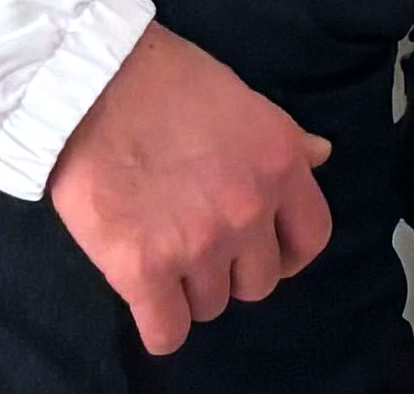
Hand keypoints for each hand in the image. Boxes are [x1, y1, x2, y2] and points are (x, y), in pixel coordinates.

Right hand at [45, 24, 333, 356]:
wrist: (92, 84)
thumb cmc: (167, 81)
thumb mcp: (246, 100)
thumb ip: (286, 140)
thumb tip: (321, 155)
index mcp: (281, 166)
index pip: (311, 239)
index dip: (288, 252)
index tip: (265, 250)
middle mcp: (249, 211)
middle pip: (259, 282)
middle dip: (233, 270)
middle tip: (201, 246)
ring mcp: (199, 244)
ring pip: (212, 306)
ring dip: (191, 290)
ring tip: (164, 255)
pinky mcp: (143, 269)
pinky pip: (167, 332)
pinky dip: (161, 325)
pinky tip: (148, 300)